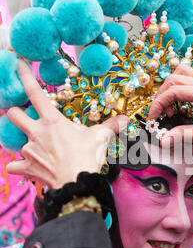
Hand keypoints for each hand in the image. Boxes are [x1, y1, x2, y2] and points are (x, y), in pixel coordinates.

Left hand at [6, 61, 128, 188]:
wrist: (76, 184)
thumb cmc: (87, 158)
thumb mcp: (100, 138)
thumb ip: (111, 126)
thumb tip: (124, 119)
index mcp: (52, 121)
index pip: (34, 92)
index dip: (25, 75)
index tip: (18, 63)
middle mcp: (36, 133)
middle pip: (14, 114)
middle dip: (15, 112)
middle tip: (22, 115)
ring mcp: (29, 150)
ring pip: (15, 142)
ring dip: (23, 143)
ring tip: (36, 149)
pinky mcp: (27, 167)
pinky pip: (15, 166)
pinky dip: (19, 166)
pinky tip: (27, 167)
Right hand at [148, 64, 192, 150]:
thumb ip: (183, 135)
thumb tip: (163, 139)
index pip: (173, 90)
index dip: (158, 103)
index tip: (153, 118)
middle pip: (174, 78)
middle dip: (161, 95)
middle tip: (159, 115)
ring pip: (181, 74)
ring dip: (169, 89)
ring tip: (170, 109)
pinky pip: (189, 79)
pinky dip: (179, 88)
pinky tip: (180, 105)